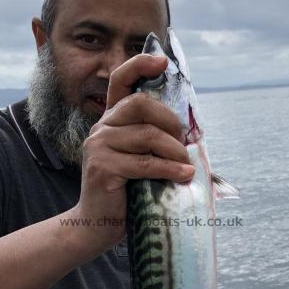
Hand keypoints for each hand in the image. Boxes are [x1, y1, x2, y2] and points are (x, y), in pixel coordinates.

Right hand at [71, 53, 194, 251]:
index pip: (120, 81)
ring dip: (174, 150)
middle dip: (169, 121)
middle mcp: (101, 129)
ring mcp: (99, 147)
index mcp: (110, 122)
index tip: (161, 61)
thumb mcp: (140, 161)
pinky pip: (145, 162)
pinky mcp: (103, 168)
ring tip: (186, 166)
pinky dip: (170, 168)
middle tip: (183, 142)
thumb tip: (192, 134)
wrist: (96, 226)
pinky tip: (182, 175)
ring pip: (147, 134)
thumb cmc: (125, 194)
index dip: (139, 65)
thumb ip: (155, 142)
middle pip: (139, 104)